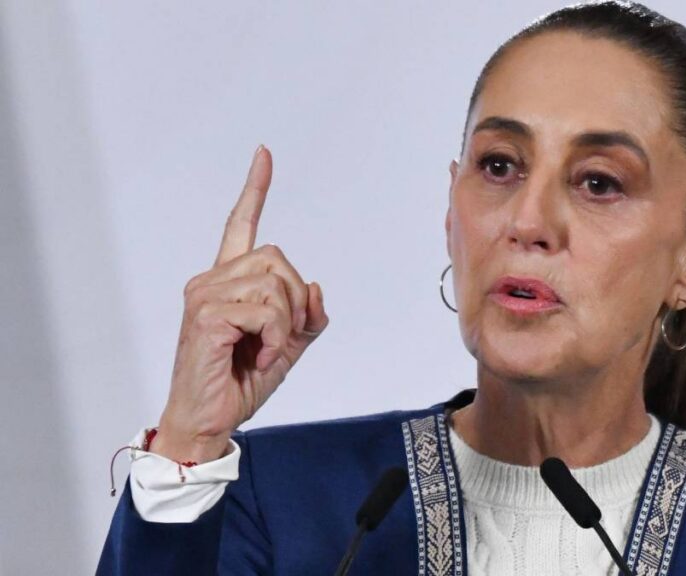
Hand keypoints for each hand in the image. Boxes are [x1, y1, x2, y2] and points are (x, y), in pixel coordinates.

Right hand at [151, 145, 328, 462]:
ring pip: (275, 284)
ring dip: (285, 323)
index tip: (264, 155)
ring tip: (265, 349)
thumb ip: (306, 314)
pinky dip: (274, 337)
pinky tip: (259, 355)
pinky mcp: (207, 315)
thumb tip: (315, 286)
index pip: (240, 225)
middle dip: (294, 299)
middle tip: (280, 337)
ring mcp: (205, 295)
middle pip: (277, 258)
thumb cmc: (240, 380)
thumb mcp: (288, 344)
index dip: (255, 189)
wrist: (211, 419)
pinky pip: (265, 310)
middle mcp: (211, 280)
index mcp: (228, 282)